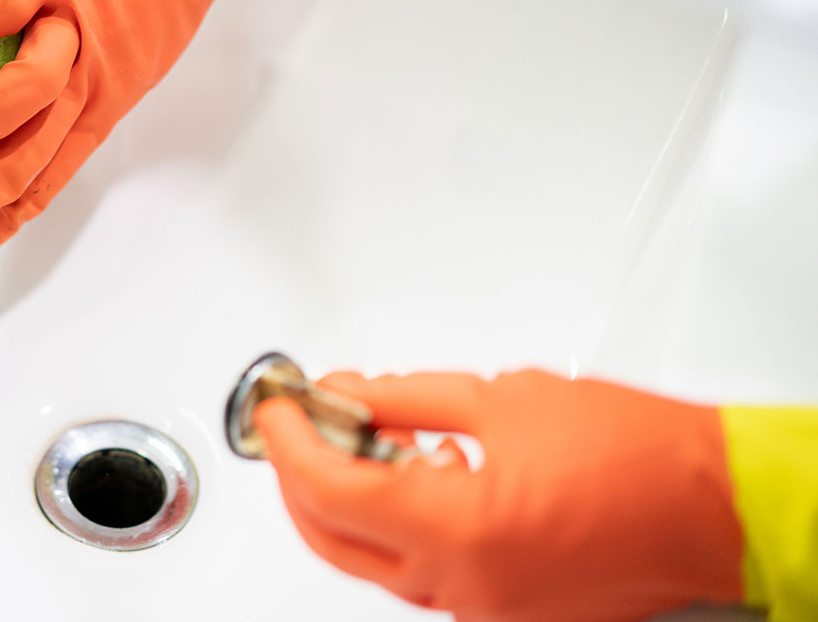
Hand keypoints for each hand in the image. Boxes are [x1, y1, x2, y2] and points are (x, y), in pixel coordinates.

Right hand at [0, 0, 252, 267]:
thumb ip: (74, 87)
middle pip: (26, 160)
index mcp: (104, 102)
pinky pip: (0, 13)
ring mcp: (70, 27)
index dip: (1, 225)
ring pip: (23, 99)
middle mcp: (90, 77)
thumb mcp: (126, 52)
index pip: (46, 182)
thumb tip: (14, 117)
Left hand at [254, 370, 744, 621]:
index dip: (288, 443)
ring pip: (374, 562)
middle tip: (297, 426)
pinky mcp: (506, 613)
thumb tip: (347, 395)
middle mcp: (464, 586)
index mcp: (458, 530)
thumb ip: (403, 400)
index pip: (329, 490)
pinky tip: (407, 478)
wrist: (720, 507)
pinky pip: (423, 576)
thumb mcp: (501, 398)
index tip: (276, 410)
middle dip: (300, 480)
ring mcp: (484, 610)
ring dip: (348, 503)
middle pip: (334, 539)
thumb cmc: (640, 453)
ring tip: (352, 439)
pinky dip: (399, 528)